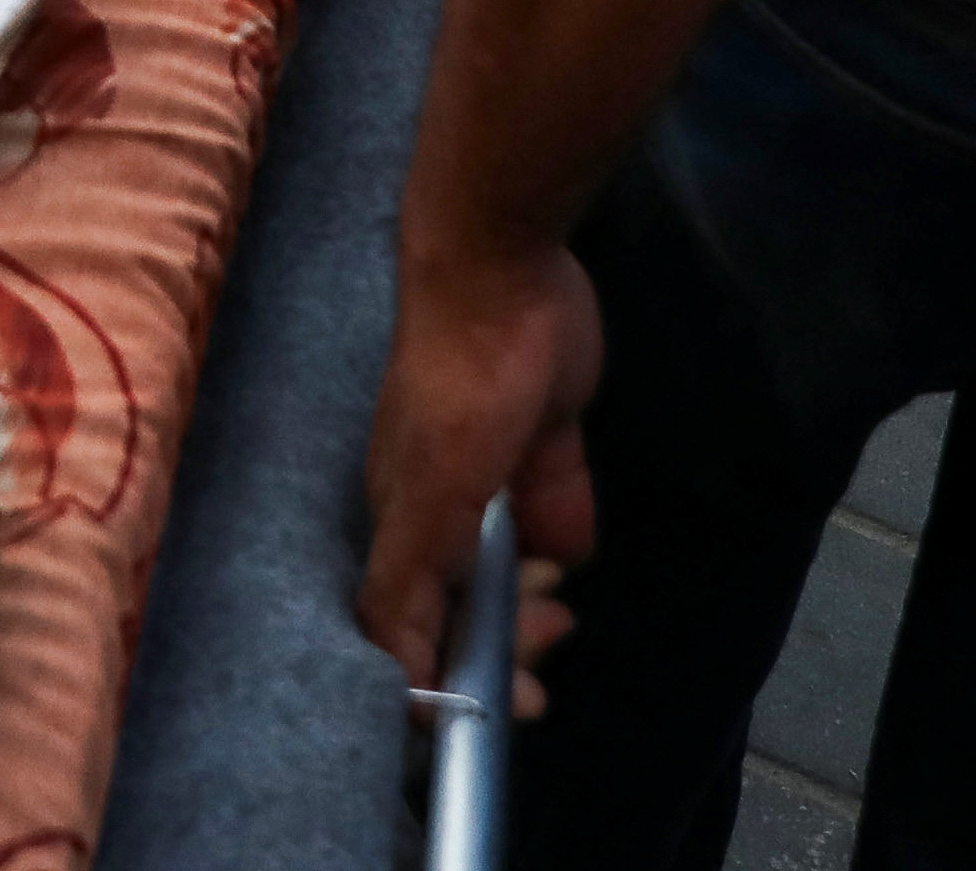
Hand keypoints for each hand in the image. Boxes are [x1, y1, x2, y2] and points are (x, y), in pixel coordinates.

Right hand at [355, 231, 602, 705]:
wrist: (503, 271)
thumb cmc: (457, 386)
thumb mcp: (428, 498)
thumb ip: (410, 588)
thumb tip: (402, 683)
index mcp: (400, 524)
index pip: (412, 628)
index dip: (451, 677)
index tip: (509, 704)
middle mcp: (439, 509)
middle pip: (467, 602)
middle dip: (507, 642)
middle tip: (554, 643)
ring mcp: (491, 477)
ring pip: (512, 566)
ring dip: (536, 599)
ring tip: (564, 605)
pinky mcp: (543, 446)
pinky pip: (553, 513)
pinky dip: (565, 540)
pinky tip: (574, 547)